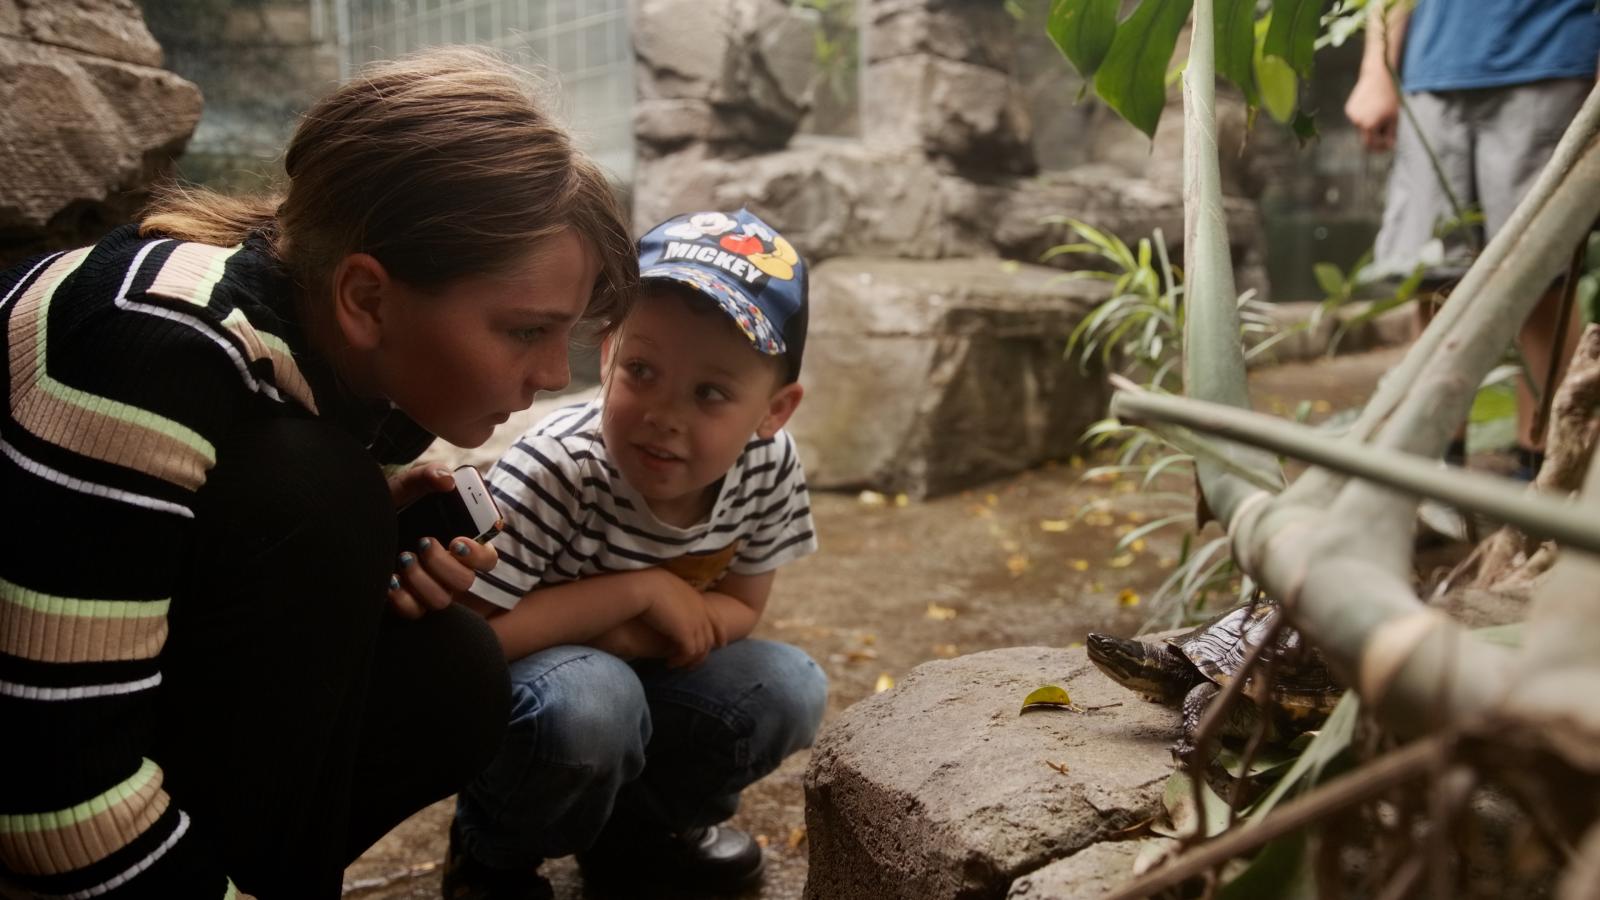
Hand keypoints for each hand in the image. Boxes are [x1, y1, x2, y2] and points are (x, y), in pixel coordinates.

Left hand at [385, 464, 498, 618]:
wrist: (353, 527)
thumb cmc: (389, 507)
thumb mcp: (404, 487)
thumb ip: (426, 477)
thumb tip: (447, 480)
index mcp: (459, 544)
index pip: (487, 558)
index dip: (478, 554)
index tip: (457, 540)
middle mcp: (449, 570)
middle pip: (466, 581)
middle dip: (444, 564)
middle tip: (423, 542)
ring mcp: (430, 589)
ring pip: (442, 600)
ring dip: (422, 580)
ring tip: (403, 558)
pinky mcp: (408, 603)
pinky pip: (415, 612)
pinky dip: (402, 597)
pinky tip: (390, 579)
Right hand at [638, 570, 720, 667]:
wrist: (646, 588)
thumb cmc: (649, 584)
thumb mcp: (669, 585)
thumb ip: (676, 595)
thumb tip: (669, 599)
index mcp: (698, 600)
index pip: (716, 619)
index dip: (720, 633)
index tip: (720, 644)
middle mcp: (701, 612)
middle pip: (709, 638)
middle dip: (703, 654)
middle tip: (691, 664)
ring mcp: (696, 623)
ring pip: (700, 649)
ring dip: (689, 660)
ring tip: (676, 665)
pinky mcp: (686, 634)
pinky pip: (689, 653)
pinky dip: (681, 660)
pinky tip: (671, 663)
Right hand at [1345, 72, 1399, 151]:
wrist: (1379, 77)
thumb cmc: (1390, 97)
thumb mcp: (1394, 117)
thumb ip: (1391, 134)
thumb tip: (1389, 147)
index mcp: (1369, 125)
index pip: (1371, 144)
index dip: (1380, 147)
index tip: (1388, 146)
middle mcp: (1357, 122)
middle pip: (1365, 137)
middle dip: (1376, 137)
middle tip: (1387, 133)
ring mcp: (1351, 115)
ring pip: (1361, 128)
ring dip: (1371, 126)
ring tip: (1380, 113)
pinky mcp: (1349, 109)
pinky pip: (1358, 119)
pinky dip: (1365, 118)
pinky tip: (1372, 106)